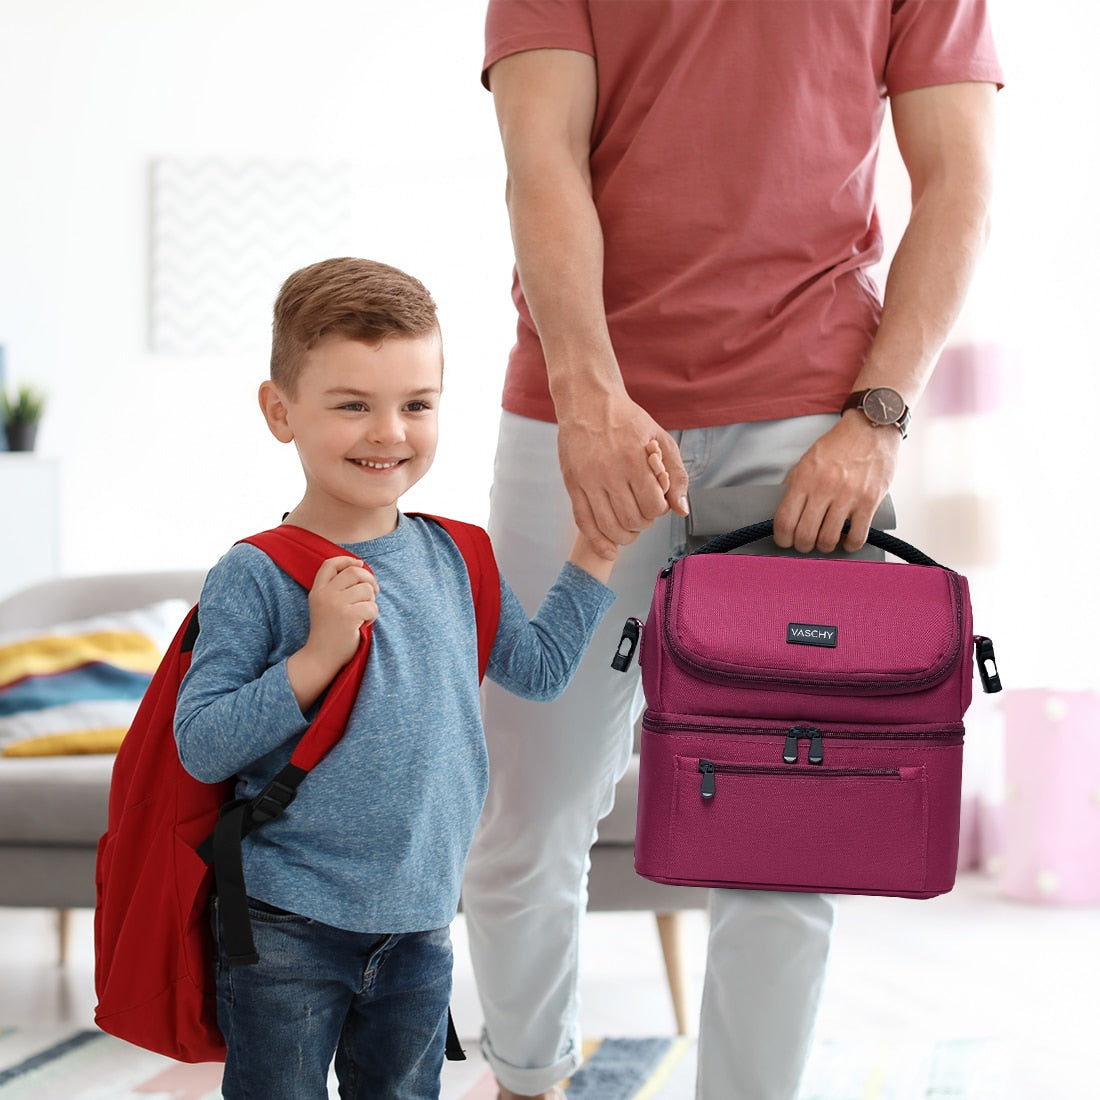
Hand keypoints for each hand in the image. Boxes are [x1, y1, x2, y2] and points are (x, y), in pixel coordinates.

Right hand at [287, 557, 378, 710]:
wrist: (320, 658)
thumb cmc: (328, 632)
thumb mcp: (325, 605)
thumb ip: (337, 588)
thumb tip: (362, 569)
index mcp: (317, 590)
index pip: (331, 563)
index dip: (348, 560)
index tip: (360, 565)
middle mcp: (324, 594)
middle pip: (355, 572)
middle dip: (369, 580)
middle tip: (373, 593)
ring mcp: (335, 604)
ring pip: (366, 589)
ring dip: (371, 601)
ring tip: (364, 614)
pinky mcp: (348, 616)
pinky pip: (372, 606)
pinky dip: (373, 615)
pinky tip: (364, 624)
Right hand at [557, 395, 688, 559]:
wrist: (588, 402)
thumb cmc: (628, 420)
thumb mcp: (661, 439)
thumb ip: (676, 475)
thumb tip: (681, 510)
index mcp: (634, 459)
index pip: (653, 506)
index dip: (658, 510)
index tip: (656, 502)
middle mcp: (609, 472)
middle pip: (632, 519)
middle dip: (643, 524)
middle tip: (642, 514)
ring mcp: (588, 480)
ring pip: (609, 526)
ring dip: (624, 536)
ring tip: (629, 528)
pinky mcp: (572, 484)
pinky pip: (584, 523)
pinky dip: (598, 542)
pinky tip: (610, 551)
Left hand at [773, 414, 899, 552]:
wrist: (872, 427)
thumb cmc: (839, 444)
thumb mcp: (807, 459)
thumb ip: (794, 484)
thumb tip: (784, 510)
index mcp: (805, 478)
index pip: (784, 520)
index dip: (782, 538)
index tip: (785, 541)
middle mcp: (824, 488)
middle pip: (805, 535)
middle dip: (802, 546)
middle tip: (805, 543)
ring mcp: (848, 496)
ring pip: (829, 540)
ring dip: (824, 547)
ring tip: (826, 541)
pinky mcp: (869, 501)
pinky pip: (857, 536)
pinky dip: (850, 545)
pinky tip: (847, 540)